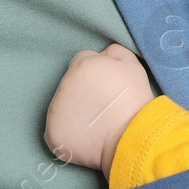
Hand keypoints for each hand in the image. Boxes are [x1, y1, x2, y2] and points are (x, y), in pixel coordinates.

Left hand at [44, 43, 154, 174]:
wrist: (131, 136)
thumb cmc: (134, 101)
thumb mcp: (132, 65)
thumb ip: (113, 51)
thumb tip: (102, 54)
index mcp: (81, 66)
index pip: (81, 62)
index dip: (94, 74)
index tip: (105, 86)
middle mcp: (63, 86)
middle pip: (69, 84)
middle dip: (82, 91)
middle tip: (102, 105)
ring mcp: (54, 112)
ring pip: (61, 107)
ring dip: (73, 112)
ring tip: (95, 122)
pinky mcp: (53, 135)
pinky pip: (56, 131)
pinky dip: (68, 133)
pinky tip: (85, 135)